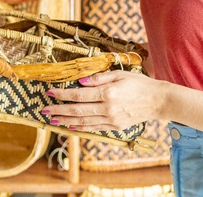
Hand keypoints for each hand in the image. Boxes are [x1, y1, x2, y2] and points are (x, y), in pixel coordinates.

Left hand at [40, 70, 162, 131]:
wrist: (158, 101)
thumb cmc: (140, 84)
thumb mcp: (120, 74)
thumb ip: (99, 78)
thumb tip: (81, 81)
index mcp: (108, 93)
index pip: (79, 95)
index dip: (63, 94)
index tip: (51, 93)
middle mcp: (107, 108)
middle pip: (77, 110)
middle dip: (59, 110)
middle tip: (44, 110)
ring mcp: (111, 119)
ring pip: (83, 121)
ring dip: (66, 121)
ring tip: (53, 120)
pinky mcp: (115, 126)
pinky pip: (94, 128)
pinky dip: (81, 127)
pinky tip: (71, 126)